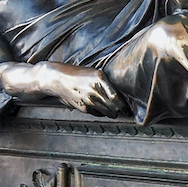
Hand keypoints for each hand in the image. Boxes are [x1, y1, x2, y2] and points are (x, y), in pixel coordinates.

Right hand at [0, 62, 128, 117]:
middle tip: (126, 112)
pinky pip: (96, 113)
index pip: (117, 97)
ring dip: (111, 113)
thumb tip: (120, 95)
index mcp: (101, 79)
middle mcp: (96, 90)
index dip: (125, 105)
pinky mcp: (83, 108)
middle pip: (114, 107)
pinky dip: (100, 112)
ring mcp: (89, 100)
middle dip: (121, 111)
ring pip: (106, 112)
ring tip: (114, 112)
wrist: (58, 79)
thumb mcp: (94, 73)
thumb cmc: (78, 74)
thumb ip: (107, 83)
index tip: (129, 108)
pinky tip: (100, 108)